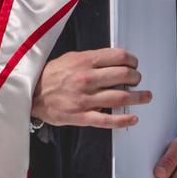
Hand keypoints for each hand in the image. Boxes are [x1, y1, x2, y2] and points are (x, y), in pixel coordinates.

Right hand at [31, 48, 149, 128]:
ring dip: (138, 97)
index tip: (135, 64)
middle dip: (136, 77)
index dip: (132, 60)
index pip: (119, 57)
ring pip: (121, 97)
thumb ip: (92, 59)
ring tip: (145, 96)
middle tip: (138, 80)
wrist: (31, 94)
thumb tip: (114, 61)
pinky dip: (123, 120)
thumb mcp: (71, 58)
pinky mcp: (81, 116)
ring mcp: (85, 99)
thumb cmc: (51, 75)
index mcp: (85, 61)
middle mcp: (87, 79)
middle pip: (124, 75)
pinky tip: (133, 118)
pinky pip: (107, 120)